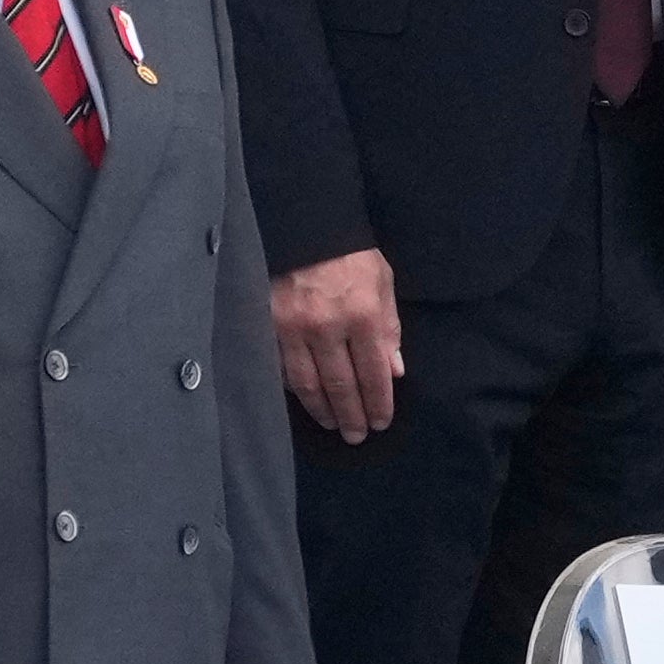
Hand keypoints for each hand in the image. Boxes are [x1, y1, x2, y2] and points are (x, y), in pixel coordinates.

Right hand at [271, 248, 404, 441]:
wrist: (305, 226)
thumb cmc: (352, 256)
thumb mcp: (383, 285)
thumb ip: (389, 329)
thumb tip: (395, 372)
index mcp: (362, 317)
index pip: (373, 373)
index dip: (378, 403)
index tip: (382, 421)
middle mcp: (327, 327)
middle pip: (340, 386)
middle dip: (352, 415)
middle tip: (357, 436)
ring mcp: (294, 328)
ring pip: (308, 384)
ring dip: (322, 410)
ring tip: (333, 425)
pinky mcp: (269, 325)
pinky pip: (283, 367)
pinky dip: (295, 389)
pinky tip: (305, 400)